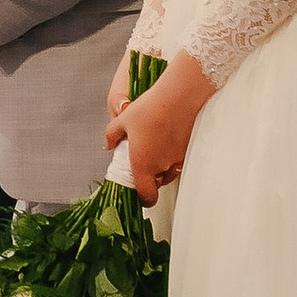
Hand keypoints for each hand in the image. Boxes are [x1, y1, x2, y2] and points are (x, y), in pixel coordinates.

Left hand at [106, 48, 209, 202]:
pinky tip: (168, 137)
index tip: (139, 191)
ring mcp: (177, 160)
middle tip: (143, 158)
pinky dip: (173, 155)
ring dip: (162, 166)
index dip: (143, 199)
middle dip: (150, 176)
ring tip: (155, 144)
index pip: (146, 197)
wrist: (178, 97)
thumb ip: (112, 136)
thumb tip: (108, 144)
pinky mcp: (188, 150)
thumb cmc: (150, 108)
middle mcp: (161, 167)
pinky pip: (179, 160)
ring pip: (169, 172)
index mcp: (143, 165)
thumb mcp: (123, 120)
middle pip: (157, 183)